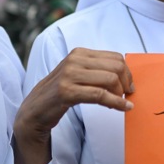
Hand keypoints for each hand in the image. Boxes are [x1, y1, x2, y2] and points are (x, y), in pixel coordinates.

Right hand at [13, 47, 133, 163]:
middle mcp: (74, 60)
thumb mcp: (79, 74)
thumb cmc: (62, 93)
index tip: (129, 86)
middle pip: (116, 68)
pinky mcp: (66, 92)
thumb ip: (98, 71)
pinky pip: (100, 95)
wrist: (34, 110)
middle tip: (126, 96)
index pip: (116, 57)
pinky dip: (116, 103)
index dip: (127, 73)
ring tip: (120, 103)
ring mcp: (69, 75)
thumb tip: (127, 77)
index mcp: (79, 53)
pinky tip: (123, 108)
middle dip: (126, 83)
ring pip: (110, 80)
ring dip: (120, 94)